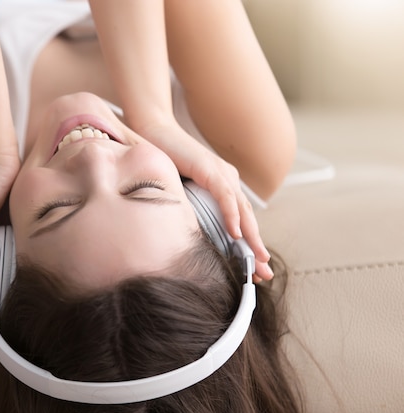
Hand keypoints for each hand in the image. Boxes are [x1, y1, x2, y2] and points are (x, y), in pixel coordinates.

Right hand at [135, 120, 272, 282]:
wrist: (151, 134)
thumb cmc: (162, 162)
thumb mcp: (179, 192)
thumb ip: (190, 209)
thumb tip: (189, 235)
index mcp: (221, 185)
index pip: (240, 219)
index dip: (248, 244)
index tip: (254, 269)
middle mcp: (226, 179)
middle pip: (247, 218)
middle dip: (256, 247)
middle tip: (264, 273)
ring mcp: (220, 173)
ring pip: (241, 210)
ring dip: (251, 236)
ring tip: (257, 259)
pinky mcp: (209, 169)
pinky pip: (225, 196)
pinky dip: (231, 215)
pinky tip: (236, 233)